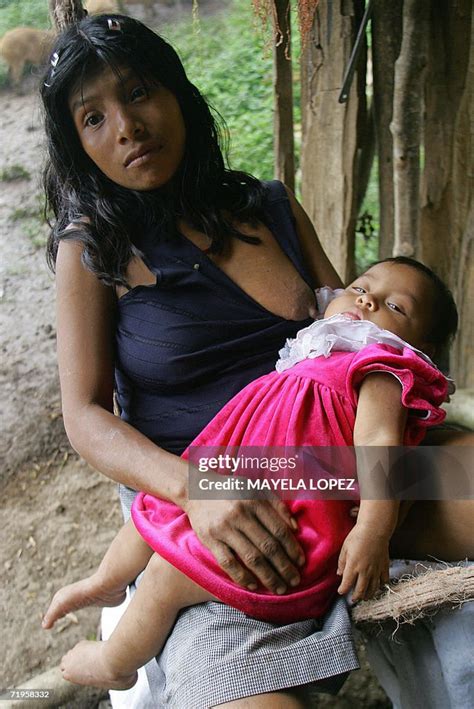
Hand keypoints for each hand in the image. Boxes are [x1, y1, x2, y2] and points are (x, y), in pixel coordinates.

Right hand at [184, 495, 304, 593]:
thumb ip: (277, 505)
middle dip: (284, 567)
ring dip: (268, 576)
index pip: (279, 530)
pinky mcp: (209, 539)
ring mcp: (224, 528)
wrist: (196, 489)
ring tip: (279, 588)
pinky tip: (253, 585)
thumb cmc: (232, 490)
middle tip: (295, 581)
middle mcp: (240, 514)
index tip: (301, 563)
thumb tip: (295, 528)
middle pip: (268, 546)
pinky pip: (228, 562)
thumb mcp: (256, 488)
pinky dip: (242, 576)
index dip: (293, 549)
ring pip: (251, 558)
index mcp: (254, 501)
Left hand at [336, 524, 389, 601]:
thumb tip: (339, 574)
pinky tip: (378, 585)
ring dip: (369, 595)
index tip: (341, 591)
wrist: (375, 529)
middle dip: (356, 597)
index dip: (343, 590)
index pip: (347, 584)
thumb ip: (342, 562)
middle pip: (361, 590)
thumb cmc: (357, 536)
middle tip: (353, 599)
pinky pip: (384, 580)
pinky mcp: (384, 566)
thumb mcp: (345, 548)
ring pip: (373, 588)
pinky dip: (381, 585)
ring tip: (365, 597)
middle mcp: (365, 571)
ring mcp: (376, 570)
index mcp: (353, 566)